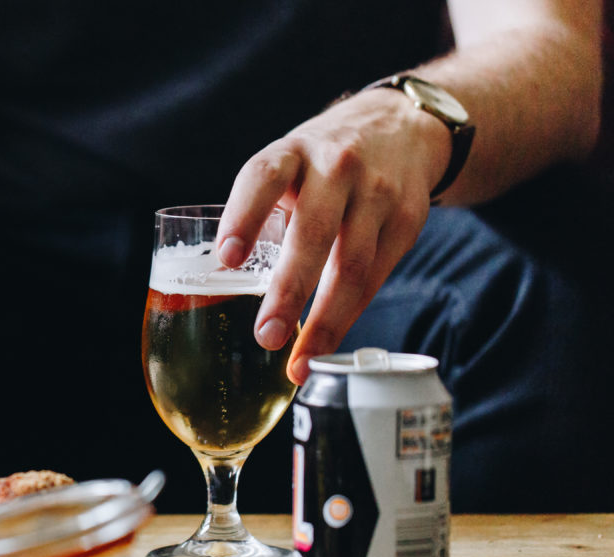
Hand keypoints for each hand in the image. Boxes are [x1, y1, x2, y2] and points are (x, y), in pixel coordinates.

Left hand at [217, 87, 451, 383]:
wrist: (403, 126)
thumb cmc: (322, 162)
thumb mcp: (287, 164)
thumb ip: (261, 211)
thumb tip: (219, 283)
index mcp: (291, 152)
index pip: (263, 178)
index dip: (243, 216)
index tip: (226, 258)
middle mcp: (335, 167)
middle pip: (312, 233)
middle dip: (288, 291)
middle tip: (266, 336)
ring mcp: (377, 192)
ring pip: (351, 265)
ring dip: (325, 320)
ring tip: (299, 360)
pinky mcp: (407, 219)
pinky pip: (376, 276)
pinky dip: (351, 314)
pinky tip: (329, 343)